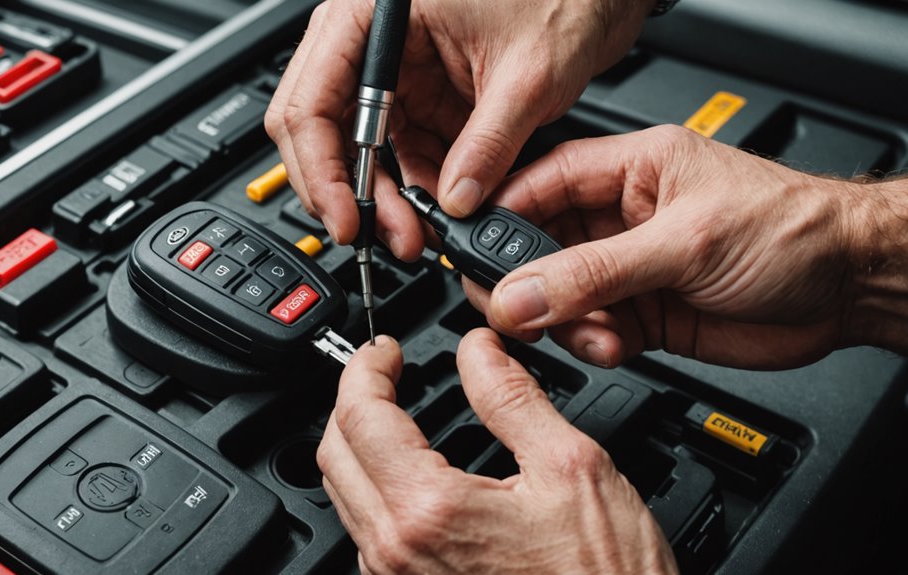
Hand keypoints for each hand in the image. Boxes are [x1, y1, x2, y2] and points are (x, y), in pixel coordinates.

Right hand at [266, 0, 651, 260]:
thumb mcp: (529, 73)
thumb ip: (489, 143)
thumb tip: (456, 200)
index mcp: (377, 12)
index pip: (314, 99)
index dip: (321, 169)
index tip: (345, 218)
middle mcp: (373, 41)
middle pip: (322, 128)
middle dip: (347, 190)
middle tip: (372, 235)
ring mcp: (396, 73)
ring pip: (360, 150)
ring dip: (382, 198)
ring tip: (411, 236)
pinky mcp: (421, 98)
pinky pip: (401, 153)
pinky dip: (411, 188)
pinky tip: (429, 214)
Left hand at [318, 330, 676, 573]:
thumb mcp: (571, 468)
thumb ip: (513, 398)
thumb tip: (480, 351)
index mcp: (431, 511)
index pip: (361, 416)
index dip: (366, 368)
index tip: (384, 351)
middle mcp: (399, 554)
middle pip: (335, 454)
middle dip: (353, 400)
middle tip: (385, 373)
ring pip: (346, 495)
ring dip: (361, 444)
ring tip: (395, 413)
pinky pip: (369, 532)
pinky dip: (377, 487)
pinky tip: (411, 472)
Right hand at [463, 124, 891, 369]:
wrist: (849, 288)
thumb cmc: (791, 230)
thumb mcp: (683, 242)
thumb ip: (595, 271)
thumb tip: (522, 292)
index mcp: (630, 171)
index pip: (540, 185)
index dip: (500, 215)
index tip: (471, 250)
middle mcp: (623, 218)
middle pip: (540, 248)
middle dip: (526, 282)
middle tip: (518, 310)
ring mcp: (631, 269)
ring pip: (561, 298)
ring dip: (565, 322)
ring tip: (594, 330)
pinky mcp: (645, 314)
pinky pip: (593, 332)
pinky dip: (593, 345)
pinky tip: (616, 344)